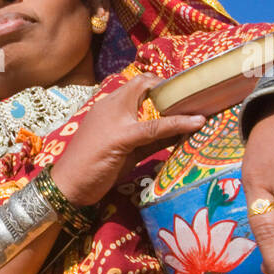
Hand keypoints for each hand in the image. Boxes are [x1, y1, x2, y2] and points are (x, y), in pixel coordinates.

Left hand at [52, 72, 207, 205]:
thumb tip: (196, 120)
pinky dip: (170, 139)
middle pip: (153, 102)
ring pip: (156, 122)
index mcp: (116, 103)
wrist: (72, 189)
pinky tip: (188, 139)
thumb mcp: (124, 138)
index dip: (166, 83)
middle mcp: (123, 115)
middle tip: (201, 105)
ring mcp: (128, 134)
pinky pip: (154, 141)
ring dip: (176, 122)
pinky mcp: (132, 152)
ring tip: (202, 121)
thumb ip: (157, 129)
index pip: (144, 83)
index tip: (190, 89)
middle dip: (175, 103)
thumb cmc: (92, 158)